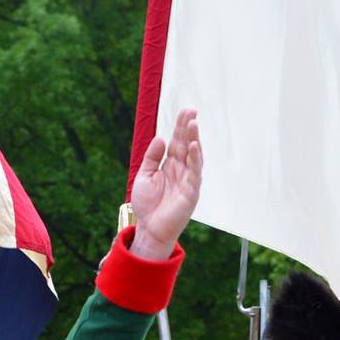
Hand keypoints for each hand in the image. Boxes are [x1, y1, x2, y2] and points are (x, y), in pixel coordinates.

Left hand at [128, 109, 200, 261]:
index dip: (181, 127)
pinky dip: (194, 159)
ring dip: (194, 140)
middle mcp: (181, 170)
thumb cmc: (147, 204)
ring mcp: (188, 180)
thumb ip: (152, 157)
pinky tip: (193, 146)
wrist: (149, 228)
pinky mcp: (191, 192)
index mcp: (170, 165)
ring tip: (193, 124)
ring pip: (194, 156)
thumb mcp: (145, 176)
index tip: (185, 111)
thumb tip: (160, 138)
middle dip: (189, 128)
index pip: (177, 141)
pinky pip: (195, 173)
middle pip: (186, 145)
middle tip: (191, 111)